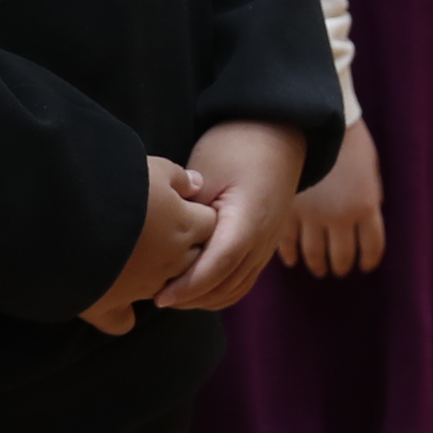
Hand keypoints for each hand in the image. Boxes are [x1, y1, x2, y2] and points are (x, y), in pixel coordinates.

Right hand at [81, 156, 210, 336]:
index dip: (202, 216)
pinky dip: (121, 316)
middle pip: (195, 260)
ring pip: (165, 289)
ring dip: (161, 279)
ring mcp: (141, 287)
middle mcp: (170, 261)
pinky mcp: (108, 304)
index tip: (188, 208)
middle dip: (189, 250)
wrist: (69, 218)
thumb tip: (197, 185)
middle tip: (168, 235)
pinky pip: (120, 320)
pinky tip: (119, 310)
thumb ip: (178, 177)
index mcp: (185, 226)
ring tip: (143, 263)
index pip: (212, 225)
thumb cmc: (117, 186)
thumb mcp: (153, 168)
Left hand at [161, 119, 304, 310]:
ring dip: (204, 298)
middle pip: (226, 285)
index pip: (219, 264)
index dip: (189, 285)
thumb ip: (188, 210)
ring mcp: (266, 246)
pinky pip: (242, 281)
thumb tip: (163, 242)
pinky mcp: (263, 247)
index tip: (160, 296)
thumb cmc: (237, 146)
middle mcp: (262, 240)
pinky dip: (218, 292)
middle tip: (156, 296)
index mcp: (249, 219)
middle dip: (191, 298)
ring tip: (172, 294)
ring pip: (235, 289)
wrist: (276, 134)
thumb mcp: (206, 170)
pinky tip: (194, 287)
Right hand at [279, 116, 386, 276]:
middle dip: (341, 266)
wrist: (313, 121)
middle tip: (338, 270)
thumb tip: (369, 219)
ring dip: (317, 265)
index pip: (371, 247)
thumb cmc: (348, 141)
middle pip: (341, 256)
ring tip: (318, 268)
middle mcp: (339, 217)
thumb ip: (371, 197)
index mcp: (365, 206)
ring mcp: (311, 216)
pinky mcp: (287, 212)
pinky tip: (293, 261)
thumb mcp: (370, 168)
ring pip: (314, 255)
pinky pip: (288, 244)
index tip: (364, 266)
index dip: (368, 260)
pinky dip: (290, 256)